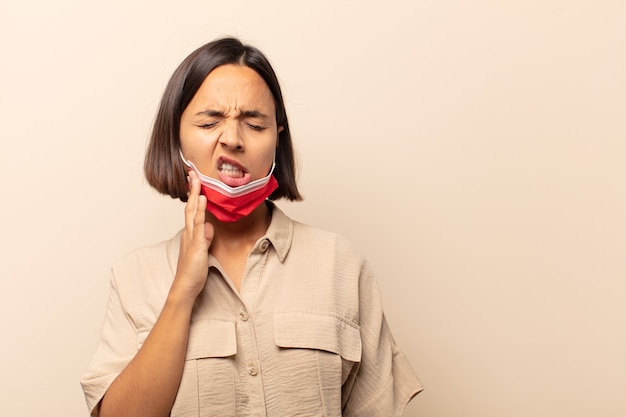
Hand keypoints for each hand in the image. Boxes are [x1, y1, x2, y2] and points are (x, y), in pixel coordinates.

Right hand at [171, 170, 213, 300]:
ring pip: (192, 211)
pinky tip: (201, 199)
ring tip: (196, 179)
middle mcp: (188, 232)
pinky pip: (198, 224)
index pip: (191, 210)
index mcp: (190, 233)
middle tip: (192, 172)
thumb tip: (210, 227)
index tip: (195, 181)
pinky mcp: (196, 244)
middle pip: (190, 206)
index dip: (193, 195)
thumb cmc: (192, 272)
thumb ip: (205, 238)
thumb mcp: (202, 251)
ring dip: (194, 194)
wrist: (185, 287)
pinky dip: (200, 210)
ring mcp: (191, 237)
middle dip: (192, 188)